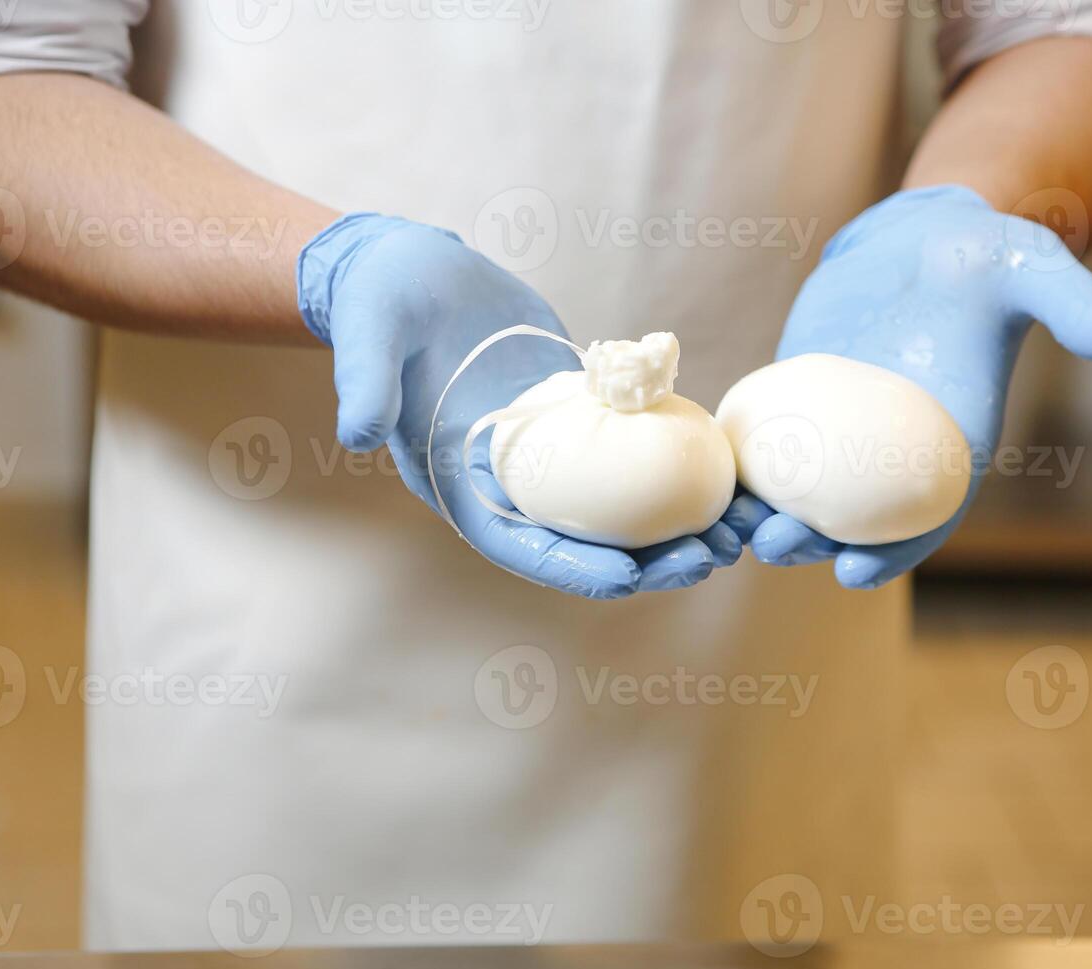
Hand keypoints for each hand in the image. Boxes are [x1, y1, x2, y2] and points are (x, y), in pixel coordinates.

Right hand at [297, 213, 739, 598]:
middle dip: (648, 561)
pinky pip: (633, 451)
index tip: (630, 577)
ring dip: (677, 524)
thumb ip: (364, 382)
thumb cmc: (380, 301)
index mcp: (459, 483)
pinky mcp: (579, 416)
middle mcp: (509, 481)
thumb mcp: (368, 334)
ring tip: (736, 528)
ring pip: (620, 506)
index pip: (518, 544)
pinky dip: (677, 465)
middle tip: (709, 557)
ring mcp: (549, 453)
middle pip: (584, 541)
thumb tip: (355, 433)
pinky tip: (726, 465)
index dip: (572, 568)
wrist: (408, 267)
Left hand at [725, 185, 1091, 587]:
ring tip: (735, 528)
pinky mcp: (798, 401)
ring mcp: (841, 431)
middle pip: (852, 517)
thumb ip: (1072, 299)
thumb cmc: (985, 254)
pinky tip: (712, 481)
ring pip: (802, 491)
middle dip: (813, 543)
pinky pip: (768, 446)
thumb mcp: (1033, 263)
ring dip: (768, 517)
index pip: (925, 517)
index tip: (853, 575)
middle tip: (775, 546)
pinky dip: (745, 468)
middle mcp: (893, 450)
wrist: (924, 236)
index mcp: (949, 443)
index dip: (893, 554)